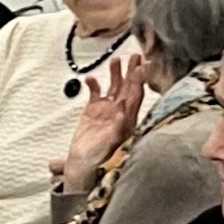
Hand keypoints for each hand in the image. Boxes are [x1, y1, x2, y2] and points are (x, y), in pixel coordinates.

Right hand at [50, 59, 147, 191]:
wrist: (82, 168)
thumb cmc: (98, 160)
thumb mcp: (109, 143)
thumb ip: (116, 128)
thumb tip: (122, 113)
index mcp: (127, 121)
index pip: (136, 96)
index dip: (139, 81)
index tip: (141, 66)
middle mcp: (119, 114)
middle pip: (129, 88)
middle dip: (132, 71)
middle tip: (135, 55)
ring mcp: (106, 112)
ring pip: (114, 88)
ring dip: (116, 74)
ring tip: (116, 60)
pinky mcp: (93, 113)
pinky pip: (95, 95)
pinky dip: (93, 85)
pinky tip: (90, 79)